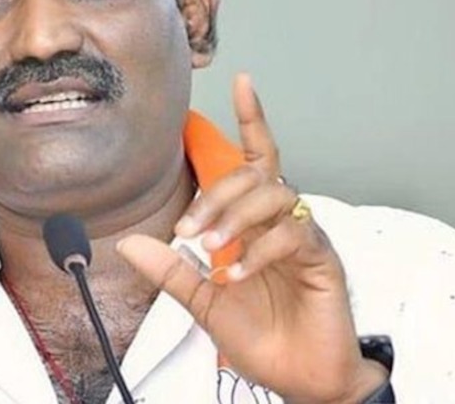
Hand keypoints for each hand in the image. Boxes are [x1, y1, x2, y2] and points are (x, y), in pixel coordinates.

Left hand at [116, 73, 385, 403]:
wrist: (298, 380)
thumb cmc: (260, 335)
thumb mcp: (203, 301)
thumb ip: (172, 270)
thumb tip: (130, 243)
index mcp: (258, 223)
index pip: (257, 160)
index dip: (253, 119)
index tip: (242, 80)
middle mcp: (284, 221)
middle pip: (256, 176)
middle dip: (217, 195)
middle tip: (189, 230)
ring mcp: (306, 238)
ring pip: (275, 197)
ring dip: (236, 218)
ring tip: (210, 249)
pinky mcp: (324, 260)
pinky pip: (294, 235)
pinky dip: (259, 251)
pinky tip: (235, 274)